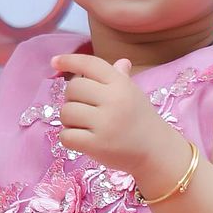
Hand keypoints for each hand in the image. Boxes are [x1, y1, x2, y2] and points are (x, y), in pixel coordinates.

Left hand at [49, 52, 173, 179]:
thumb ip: (121, 78)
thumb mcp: (134, 94)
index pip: (90, 64)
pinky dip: (69, 137)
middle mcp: (113, 100)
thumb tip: (120, 62)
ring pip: (66, 112)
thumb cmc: (141, 120)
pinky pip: (66, 136)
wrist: (157, 152)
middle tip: (83, 108)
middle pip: (72, 88)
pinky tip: (81, 139)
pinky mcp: (98, 145)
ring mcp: (105, 123)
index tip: (54, 61)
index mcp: (121, 84)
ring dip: (69, 119)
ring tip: (83, 125)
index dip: (69, 60)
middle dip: (72, 98)